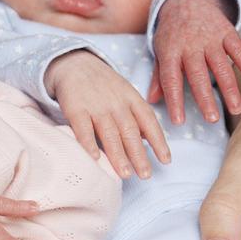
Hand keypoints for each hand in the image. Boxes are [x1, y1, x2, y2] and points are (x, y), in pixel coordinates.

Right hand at [46, 50, 170, 178]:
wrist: (74, 64)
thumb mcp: (126, 93)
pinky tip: (94, 158)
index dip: (158, 141)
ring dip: (118, 155)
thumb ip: (138, 115)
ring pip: (109, 133)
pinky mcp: (76, 108)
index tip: (165, 161)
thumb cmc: (103, 85)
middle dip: (139, 155)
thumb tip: (149, 139)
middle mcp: (116, 103)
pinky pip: (83, 128)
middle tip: (145, 175)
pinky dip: (88, 143)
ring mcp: (96, 106)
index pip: (149, 121)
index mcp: (131, 98)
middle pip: (130, 131)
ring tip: (125, 174)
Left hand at [149, 0, 240, 123]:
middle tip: (212, 119)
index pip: (170, 80)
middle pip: (197, 75)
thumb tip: (151, 100)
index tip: (178, 121)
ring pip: (221, 66)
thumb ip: (158, 76)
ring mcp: (210, 38)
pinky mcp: (227, 32)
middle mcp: (190, 45)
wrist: (187, 0)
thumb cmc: (172, 33)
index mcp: (170, 52)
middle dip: (205, 98)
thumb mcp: (160, 51)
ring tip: (236, 109)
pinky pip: (240, 51)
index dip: (174, 101)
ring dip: (229, 89)